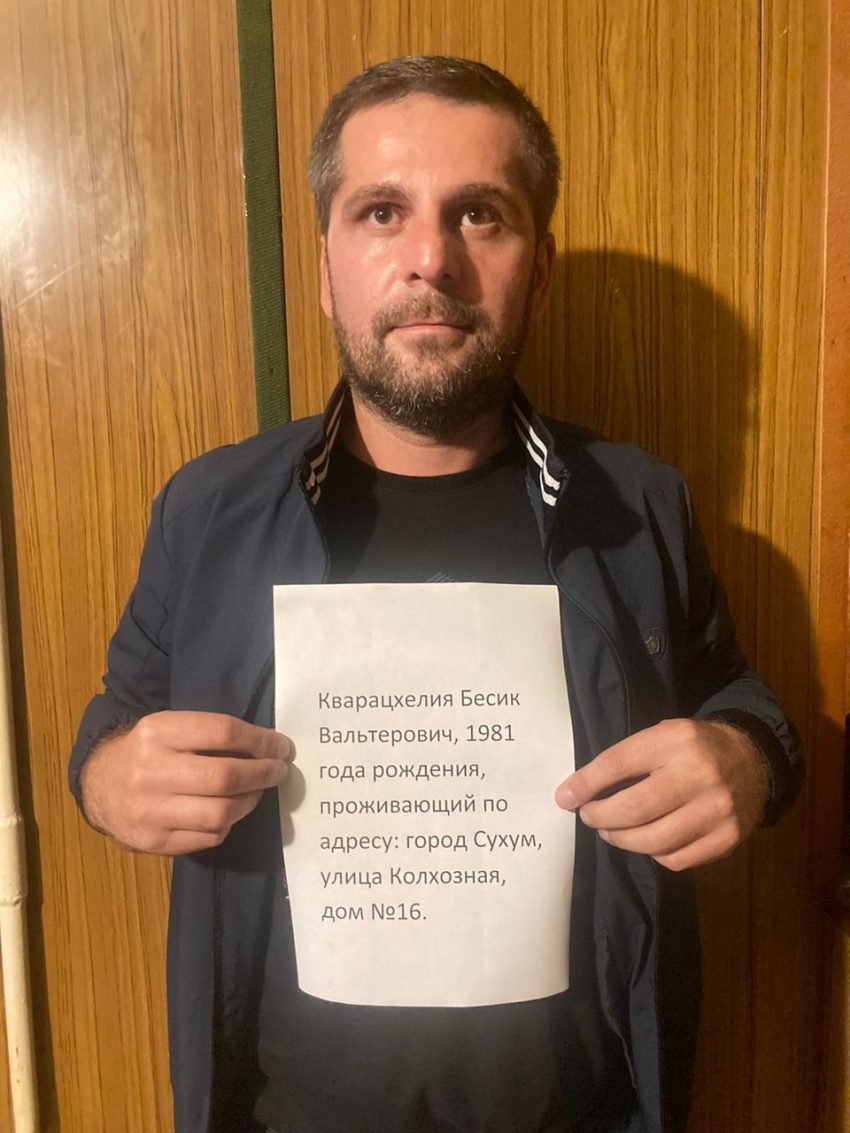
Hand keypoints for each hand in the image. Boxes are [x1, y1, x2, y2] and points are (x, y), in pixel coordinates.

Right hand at [80, 711, 292, 854]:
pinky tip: (230, 811)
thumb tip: (267, 746)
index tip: (282, 746)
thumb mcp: (169, 727)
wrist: (98, 784)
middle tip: (279, 770)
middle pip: (225, 776)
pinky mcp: (154, 841)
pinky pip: (209, 837)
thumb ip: (209, 733)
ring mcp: (150, 811)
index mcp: (157, 732)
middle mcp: (151, 772)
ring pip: (221, 812)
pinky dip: (228, 823)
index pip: (222, 732)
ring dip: (251, 801)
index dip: (261, 740)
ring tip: (257, 791)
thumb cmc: (147, 751)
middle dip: (263, 773)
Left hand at [554, 719, 769, 870]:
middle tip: (590, 817)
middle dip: (602, 817)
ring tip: (612, 831)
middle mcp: (699, 774)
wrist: (754, 759)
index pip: (619, 763)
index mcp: (677, 740)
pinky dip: (655, 854)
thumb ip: (625, 759)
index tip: (565, 797)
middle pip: (635, 807)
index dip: (586, 783)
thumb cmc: (695, 747)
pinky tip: (649, 842)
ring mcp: (717, 809)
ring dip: (622, 840)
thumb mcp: (663, 736)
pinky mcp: (728, 837)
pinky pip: (678, 859)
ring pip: (654, 840)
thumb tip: (576, 791)